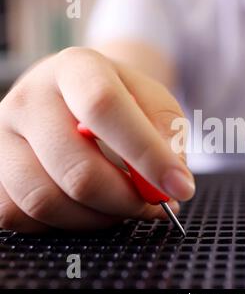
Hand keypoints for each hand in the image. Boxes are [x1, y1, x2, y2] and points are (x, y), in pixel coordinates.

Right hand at [0, 47, 194, 232]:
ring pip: (46, 201)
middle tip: (152, 203)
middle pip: (76, 169)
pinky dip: (63, 224)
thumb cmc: (121, 99)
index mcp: (75, 69)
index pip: (103, 107)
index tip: (178, 186)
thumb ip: (167, 134)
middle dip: (126, 200)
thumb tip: (171, 180)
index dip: (146, 154)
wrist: (77, 94)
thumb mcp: (154, 100)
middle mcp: (30, 99)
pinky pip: (20, 216)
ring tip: (123, 205)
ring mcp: (2, 135)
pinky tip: (87, 208)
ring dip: (98, 217)